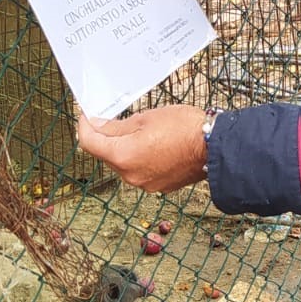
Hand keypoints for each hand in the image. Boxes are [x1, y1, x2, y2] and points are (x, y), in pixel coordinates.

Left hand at [78, 106, 207, 192]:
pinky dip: (142, 158)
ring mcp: (144, 184)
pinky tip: (158, 146)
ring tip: (146, 132)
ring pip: (124, 163)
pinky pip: (141, 170)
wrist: (216, 148)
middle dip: (109, 137)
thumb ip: (116, 126)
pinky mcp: (158, 186)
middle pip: (107, 154)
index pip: (89, 142)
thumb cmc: (184, 128)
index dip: (84, 125)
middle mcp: (129, 175)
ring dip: (127, 148)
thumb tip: (96, 126)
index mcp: (123, 156)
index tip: (87, 114)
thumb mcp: (145, 118)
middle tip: (119, 117)